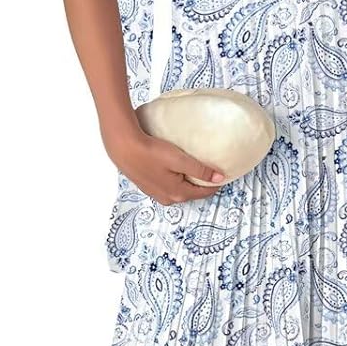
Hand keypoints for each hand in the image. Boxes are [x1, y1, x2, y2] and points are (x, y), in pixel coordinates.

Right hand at [103, 121, 225, 204]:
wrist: (124, 147)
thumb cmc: (151, 152)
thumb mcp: (180, 160)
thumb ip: (201, 170)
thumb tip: (219, 178)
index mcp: (177, 193)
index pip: (203, 192)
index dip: (215, 184)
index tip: (223, 176)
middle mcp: (167, 198)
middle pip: (191, 192)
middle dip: (201, 184)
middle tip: (210, 172)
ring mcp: (156, 193)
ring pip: (179, 189)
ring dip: (187, 181)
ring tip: (193, 169)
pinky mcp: (148, 185)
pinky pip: (168, 185)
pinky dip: (175, 179)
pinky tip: (174, 169)